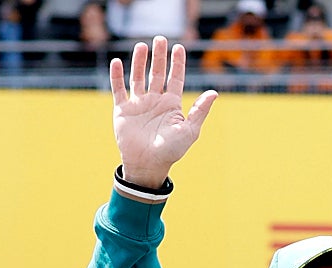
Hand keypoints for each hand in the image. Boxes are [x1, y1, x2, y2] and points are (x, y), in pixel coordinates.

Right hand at [110, 36, 217, 187]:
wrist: (149, 164)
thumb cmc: (172, 150)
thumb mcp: (190, 130)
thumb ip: (200, 110)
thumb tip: (214, 92)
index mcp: (172, 104)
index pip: (175, 78)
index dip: (177, 63)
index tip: (179, 47)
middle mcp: (155, 101)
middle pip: (157, 73)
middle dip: (159, 56)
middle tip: (160, 39)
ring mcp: (138, 104)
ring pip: (138, 77)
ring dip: (139, 61)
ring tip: (141, 46)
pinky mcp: (123, 110)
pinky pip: (119, 89)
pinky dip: (117, 76)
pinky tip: (117, 63)